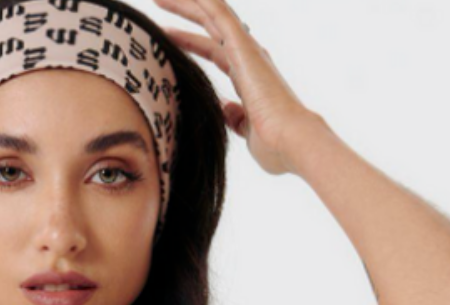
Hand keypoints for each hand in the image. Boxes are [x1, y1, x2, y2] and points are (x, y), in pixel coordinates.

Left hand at [156, 0, 322, 174]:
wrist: (290, 141)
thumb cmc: (273, 144)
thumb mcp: (245, 129)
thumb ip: (235, 116)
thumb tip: (227, 109)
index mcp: (247, 75)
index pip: (211, 49)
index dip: (187, 40)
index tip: (164, 35)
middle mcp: (248, 57)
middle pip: (209, 27)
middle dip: (185, 12)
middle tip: (159, 1)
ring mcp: (247, 50)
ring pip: (213, 15)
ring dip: (188, 3)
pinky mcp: (244, 47)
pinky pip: (220, 14)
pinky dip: (205, 2)